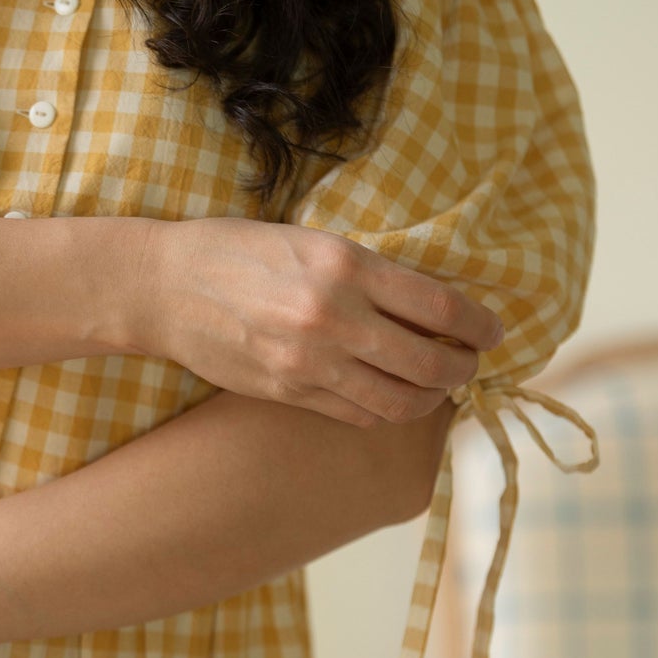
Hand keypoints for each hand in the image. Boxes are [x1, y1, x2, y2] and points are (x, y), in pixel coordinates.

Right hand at [140, 217, 504, 427]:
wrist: (165, 287)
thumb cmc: (240, 251)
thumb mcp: (313, 241)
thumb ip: (370, 273)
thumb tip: (433, 306)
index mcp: (346, 267)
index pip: (441, 309)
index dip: (480, 327)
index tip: (492, 331)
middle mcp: (333, 318)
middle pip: (432, 364)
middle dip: (464, 368)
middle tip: (470, 362)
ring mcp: (309, 363)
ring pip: (400, 402)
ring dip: (432, 398)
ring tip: (436, 386)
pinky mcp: (288, 393)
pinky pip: (359, 415)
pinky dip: (387, 411)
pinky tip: (392, 396)